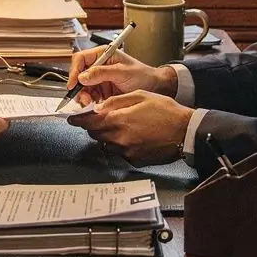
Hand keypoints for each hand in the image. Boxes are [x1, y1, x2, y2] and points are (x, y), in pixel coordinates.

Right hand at [65, 47, 177, 106]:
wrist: (155, 87)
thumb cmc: (142, 75)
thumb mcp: (122, 72)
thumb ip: (102, 73)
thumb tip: (83, 76)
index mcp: (103, 55)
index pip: (81, 59)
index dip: (74, 71)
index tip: (74, 84)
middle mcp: (99, 66)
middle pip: (79, 75)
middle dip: (79, 88)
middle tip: (84, 99)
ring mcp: (100, 79)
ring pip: (83, 88)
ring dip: (84, 96)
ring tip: (90, 103)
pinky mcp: (102, 91)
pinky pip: (90, 96)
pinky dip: (90, 102)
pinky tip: (95, 106)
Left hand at [67, 90, 192, 164]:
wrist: (185, 131)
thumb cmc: (166, 111)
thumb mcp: (139, 96)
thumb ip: (115, 102)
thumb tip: (97, 107)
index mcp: (119, 120)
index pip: (89, 122)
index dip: (78, 119)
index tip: (71, 118)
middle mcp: (120, 139)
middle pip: (95, 134)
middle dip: (94, 125)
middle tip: (100, 117)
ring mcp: (127, 152)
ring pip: (106, 143)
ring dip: (107, 134)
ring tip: (121, 125)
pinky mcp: (134, 160)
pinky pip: (119, 151)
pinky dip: (120, 143)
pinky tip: (133, 135)